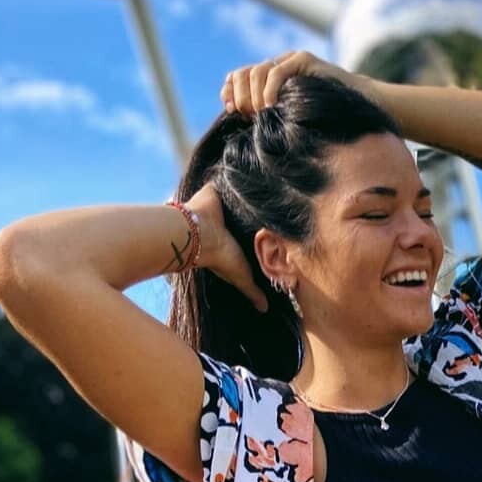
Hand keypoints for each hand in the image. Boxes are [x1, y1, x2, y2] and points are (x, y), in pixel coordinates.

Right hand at [184, 182, 267, 311]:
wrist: (199, 234)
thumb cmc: (219, 256)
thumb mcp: (241, 276)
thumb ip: (252, 291)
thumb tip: (264, 310)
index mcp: (232, 238)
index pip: (251, 233)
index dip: (262, 232)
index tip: (279, 231)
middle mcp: (226, 221)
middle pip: (248, 214)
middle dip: (259, 212)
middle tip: (283, 206)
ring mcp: (220, 204)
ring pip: (241, 196)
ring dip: (251, 193)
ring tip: (274, 187)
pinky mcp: (215, 188)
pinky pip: (229, 178)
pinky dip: (239, 174)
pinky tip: (258, 172)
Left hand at [220, 49, 361, 114]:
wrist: (360, 111)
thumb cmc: (327, 124)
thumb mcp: (289, 123)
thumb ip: (269, 121)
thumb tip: (243, 131)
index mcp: (272, 80)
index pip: (240, 76)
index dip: (229, 90)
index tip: (229, 110)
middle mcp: (279, 66)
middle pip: (243, 73)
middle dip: (239, 96)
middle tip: (246, 116)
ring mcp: (291, 61)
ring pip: (256, 72)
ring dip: (251, 96)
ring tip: (260, 115)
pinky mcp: (304, 61)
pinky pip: (276, 71)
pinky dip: (267, 90)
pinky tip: (269, 106)